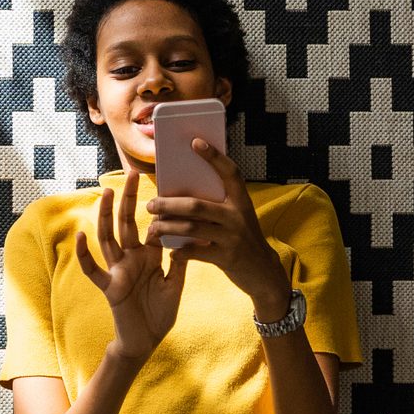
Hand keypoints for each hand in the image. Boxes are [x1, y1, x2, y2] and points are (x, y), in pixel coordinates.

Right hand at [76, 167, 188, 361]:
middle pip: (127, 223)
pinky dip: (85, 254)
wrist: (146, 342)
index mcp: (149, 257)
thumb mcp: (175, 286)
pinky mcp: (109, 287)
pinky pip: (93, 269)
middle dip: (128, 199)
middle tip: (132, 172)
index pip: (151, 226)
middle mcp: (131, 259)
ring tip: (108, 193)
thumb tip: (188, 240)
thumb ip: (179, 264)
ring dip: (108, 215)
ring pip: (109, 238)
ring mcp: (118, 271)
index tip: (163, 185)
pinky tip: (81, 236)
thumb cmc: (159, 315)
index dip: (156, 208)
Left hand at [141, 139, 289, 313]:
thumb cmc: (242, 238)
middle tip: (151, 204)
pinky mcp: (227, 258)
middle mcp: (238, 216)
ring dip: (168, 227)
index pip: (230, 172)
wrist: (263, 271)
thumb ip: (218, 205)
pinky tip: (171, 250)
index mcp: (241, 200)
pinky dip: (180, 251)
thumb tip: (181, 192)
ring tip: (153, 228)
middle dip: (169, 204)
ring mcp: (233, 237)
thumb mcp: (237, 217)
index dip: (214, 156)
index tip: (195, 142)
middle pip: (196, 205)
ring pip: (191, 228)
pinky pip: (195, 252)